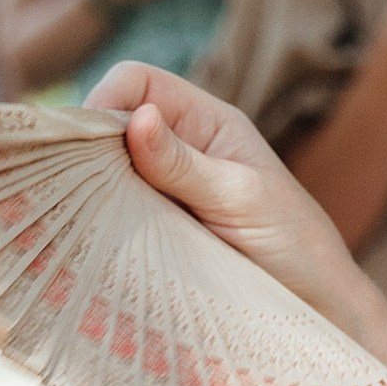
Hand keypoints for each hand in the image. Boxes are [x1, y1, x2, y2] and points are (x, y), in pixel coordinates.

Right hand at [84, 62, 362, 316]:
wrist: (317, 303)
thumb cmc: (295, 242)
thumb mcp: (240, 197)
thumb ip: (185, 164)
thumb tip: (136, 118)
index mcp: (207, 122)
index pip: (137, 82)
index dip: (105, 99)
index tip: (86, 144)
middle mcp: (180, 148)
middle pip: (109, 123)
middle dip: (83, 145)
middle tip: (68, 184)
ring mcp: (163, 188)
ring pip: (103, 169)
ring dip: (87, 187)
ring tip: (75, 214)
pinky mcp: (152, 229)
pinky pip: (110, 211)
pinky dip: (95, 219)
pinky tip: (88, 238)